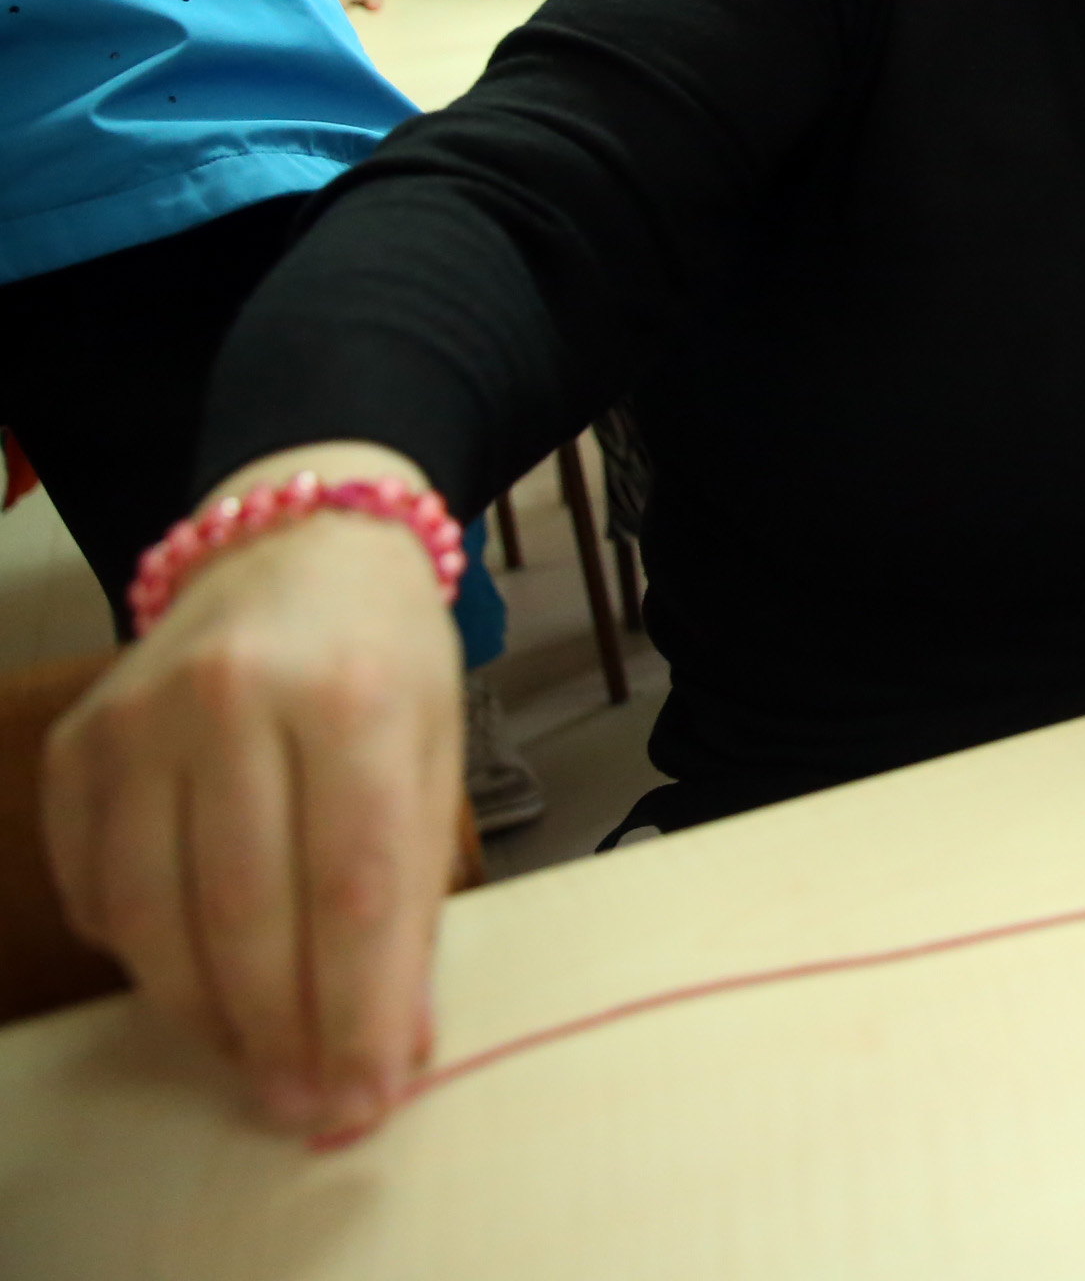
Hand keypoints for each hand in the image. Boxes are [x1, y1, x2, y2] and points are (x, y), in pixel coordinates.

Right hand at [41, 444, 462, 1139]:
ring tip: (255, 1060)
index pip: (354, 895)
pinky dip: (141, 954)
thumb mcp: (435, 752)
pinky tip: (189, 977)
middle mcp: (235, 702)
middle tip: (306, 1108)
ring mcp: (138, 721)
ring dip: (206, 1016)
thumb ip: (411, 900)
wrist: (298, 551)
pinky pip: (97, 889)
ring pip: (156, 920)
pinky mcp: (75, 746)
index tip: (365, 1100)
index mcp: (353, 700)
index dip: (356, 1016)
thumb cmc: (385, 661)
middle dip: (281, 1036)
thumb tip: (390, 1050)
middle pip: (247, 919)